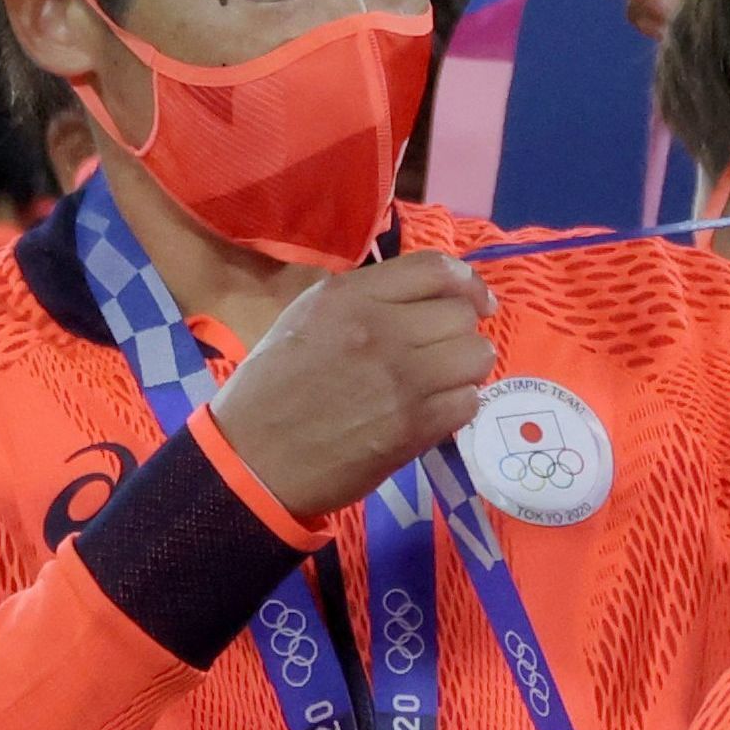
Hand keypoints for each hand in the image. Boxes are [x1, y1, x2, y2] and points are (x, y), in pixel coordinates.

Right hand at [204, 252, 497, 517]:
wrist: (253, 460)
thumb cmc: (271, 388)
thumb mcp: (305, 318)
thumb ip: (365, 300)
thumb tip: (426, 298)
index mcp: (349, 296)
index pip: (436, 268)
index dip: (466, 282)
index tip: (472, 301)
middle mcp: (381, 329)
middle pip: (462, 313)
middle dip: (460, 331)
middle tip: (441, 351)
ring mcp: (401, 379)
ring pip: (477, 355)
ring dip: (464, 369)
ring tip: (440, 382)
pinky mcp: (413, 426)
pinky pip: (468, 402)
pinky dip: (456, 406)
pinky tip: (431, 412)